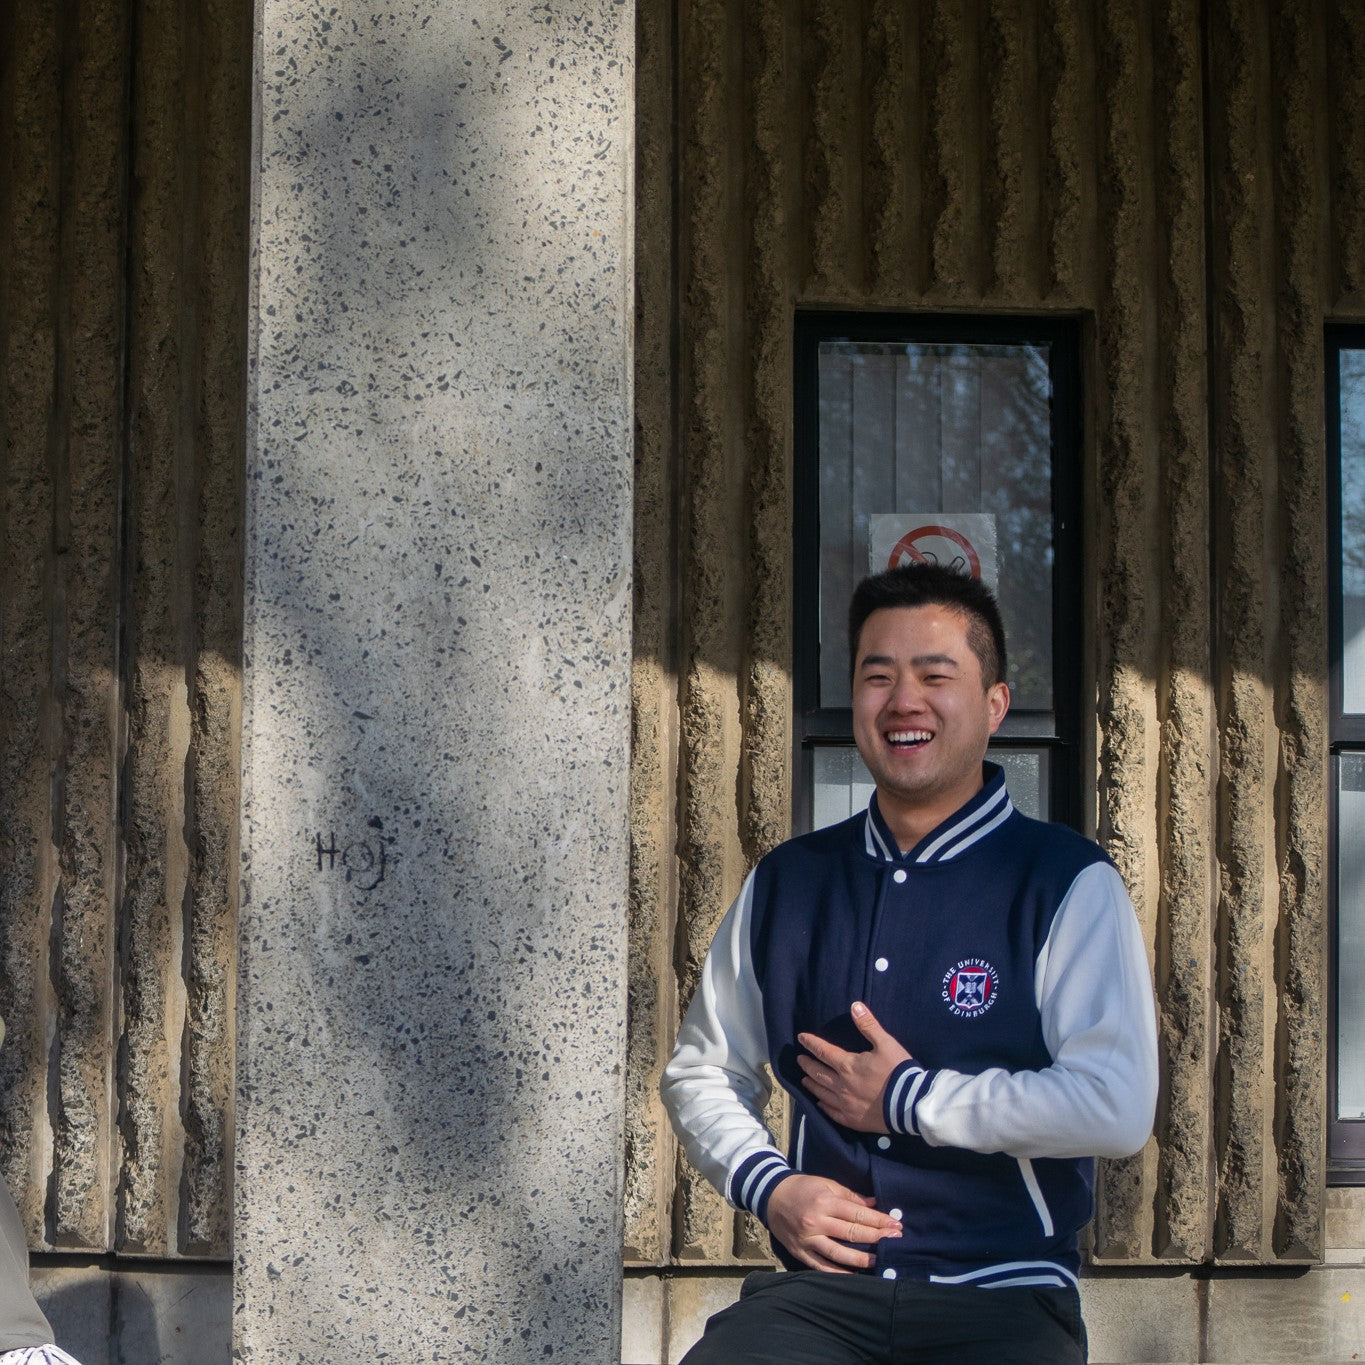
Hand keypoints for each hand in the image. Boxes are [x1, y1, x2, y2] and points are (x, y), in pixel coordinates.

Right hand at [764, 1173, 901, 1271]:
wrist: (771, 1196)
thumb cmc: (802, 1188)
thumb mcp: (826, 1184)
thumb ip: (850, 1196)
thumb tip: (873, 1204)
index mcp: (824, 1201)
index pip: (857, 1214)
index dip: (879, 1220)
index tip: (896, 1225)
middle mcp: (816, 1222)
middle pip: (851, 1233)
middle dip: (877, 1237)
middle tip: (896, 1240)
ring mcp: (808, 1240)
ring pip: (838, 1254)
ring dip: (862, 1259)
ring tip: (880, 1260)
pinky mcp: (800, 1252)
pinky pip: (822, 1267)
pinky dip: (839, 1273)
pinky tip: (855, 1275)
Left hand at [797, 1001, 911, 1132]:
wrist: (911, 1103)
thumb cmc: (898, 1071)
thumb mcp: (886, 1043)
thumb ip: (869, 1025)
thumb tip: (855, 1005)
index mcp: (848, 1065)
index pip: (824, 1052)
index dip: (811, 1043)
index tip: (801, 1038)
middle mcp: (842, 1085)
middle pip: (818, 1073)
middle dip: (807, 1065)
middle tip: (799, 1060)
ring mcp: (846, 1104)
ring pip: (822, 1093)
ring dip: (812, 1085)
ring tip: (804, 1080)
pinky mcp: (853, 1120)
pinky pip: (832, 1113)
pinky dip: (823, 1107)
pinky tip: (819, 1104)